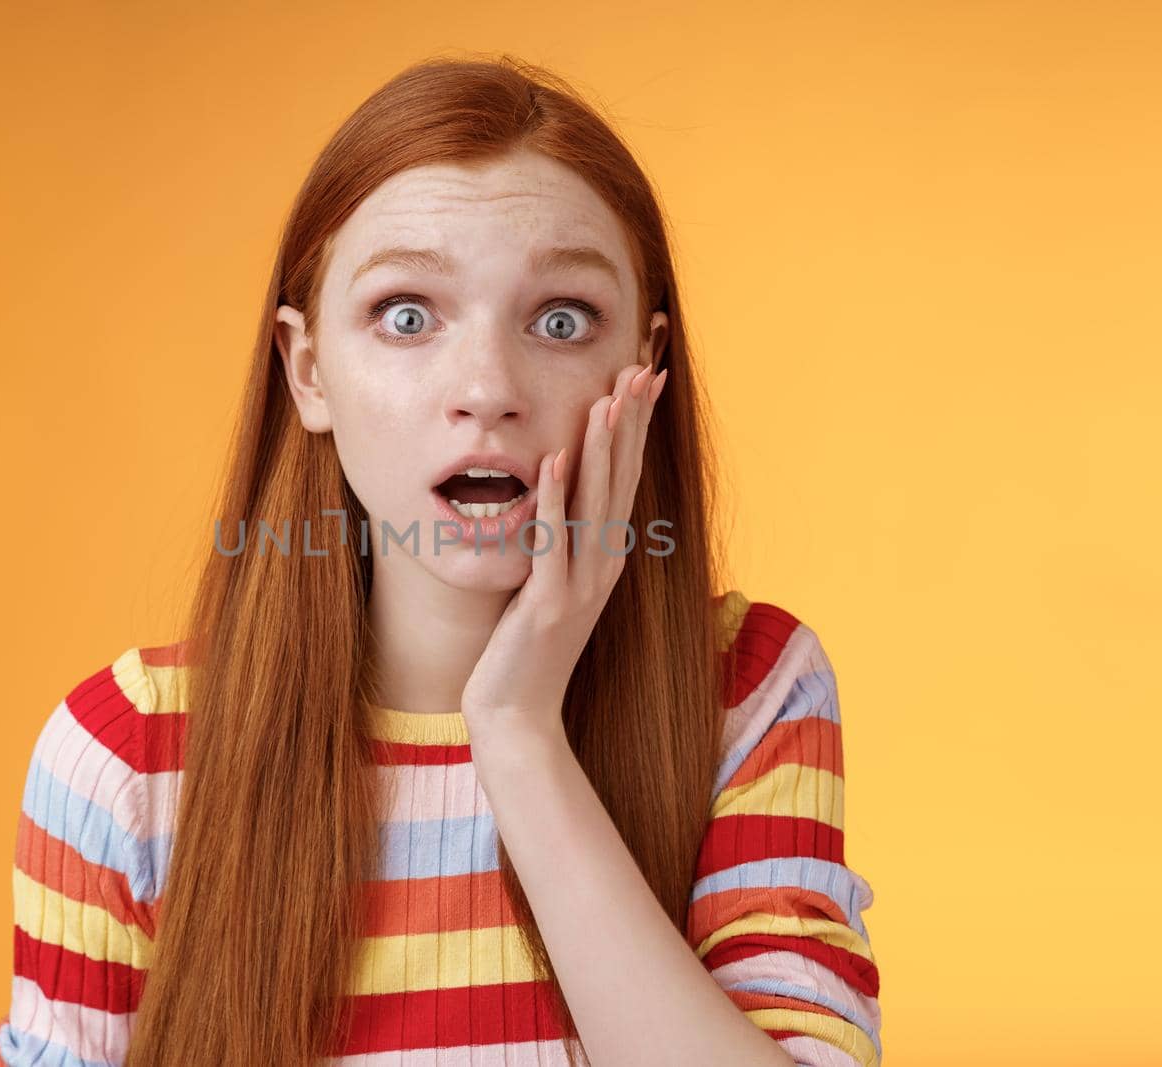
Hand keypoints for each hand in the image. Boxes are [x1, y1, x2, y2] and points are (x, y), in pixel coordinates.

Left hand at [460, 359, 669, 745]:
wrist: (517, 715)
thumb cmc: (528, 650)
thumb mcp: (553, 585)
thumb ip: (562, 541)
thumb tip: (562, 493)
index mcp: (605, 559)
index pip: (625, 480)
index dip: (636, 430)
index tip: (644, 380)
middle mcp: (602, 567)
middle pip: (621, 482)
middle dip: (630, 424)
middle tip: (640, 369)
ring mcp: (579, 585)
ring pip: (596, 504)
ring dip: (602, 449)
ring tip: (608, 398)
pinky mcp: (546, 603)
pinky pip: (553, 540)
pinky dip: (555, 498)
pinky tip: (556, 458)